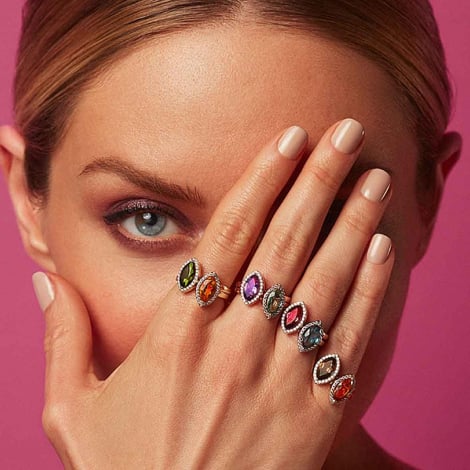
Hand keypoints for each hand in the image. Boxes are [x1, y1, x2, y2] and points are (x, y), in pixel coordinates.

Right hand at [34, 119, 393, 468]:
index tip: (289, 141)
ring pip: (324, 281)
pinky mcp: (314, 415)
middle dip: (318, 181)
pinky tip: (383, 250)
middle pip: (285, 243)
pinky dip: (369, 290)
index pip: (229, 235)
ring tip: (373, 178)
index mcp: (175, 336)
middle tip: (345, 134)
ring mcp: (278, 379)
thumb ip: (63, 341)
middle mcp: (232, 346)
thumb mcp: (73, 412)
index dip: (261, 181)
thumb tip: (48, 283)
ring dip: (353, 223)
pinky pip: (347, 339)